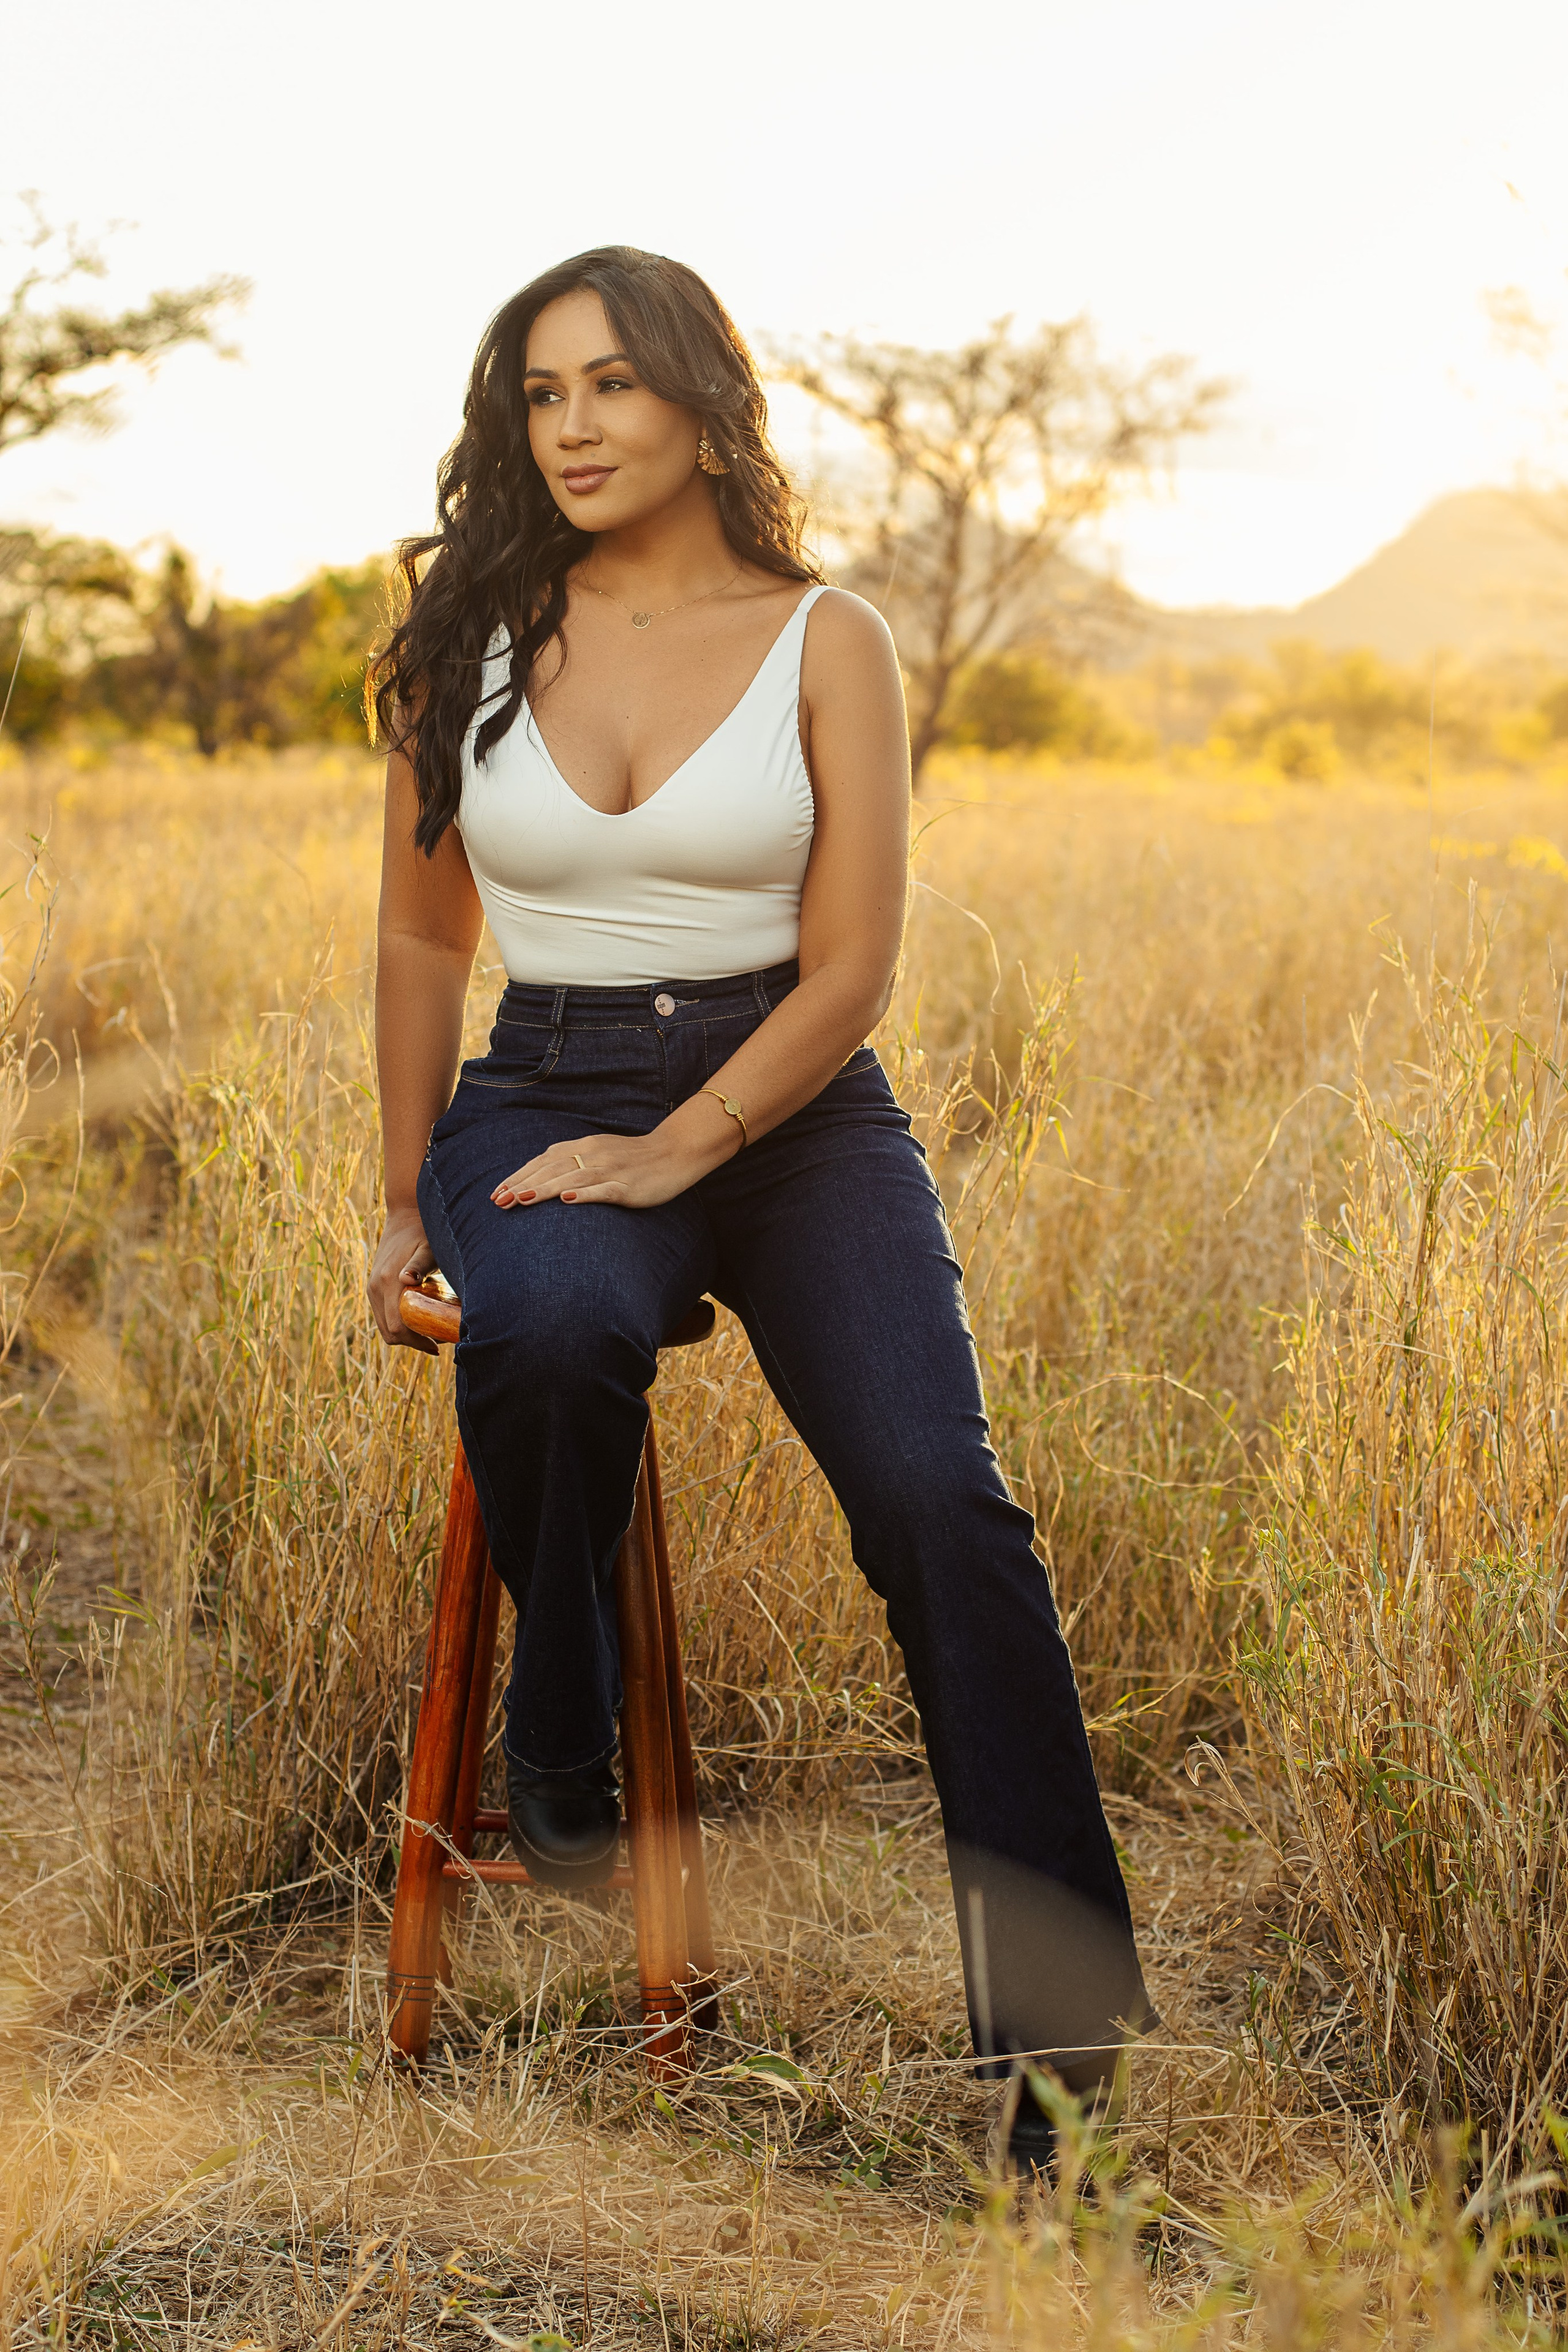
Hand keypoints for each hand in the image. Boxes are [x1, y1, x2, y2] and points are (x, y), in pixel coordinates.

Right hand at [367, 1205, 438, 1350]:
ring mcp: (372, 1288)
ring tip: (429, 1334)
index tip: (437, 1347)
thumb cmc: (424, 1232)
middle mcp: (375, 1288)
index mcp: (387, 1282)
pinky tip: (417, 1320)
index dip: (417, 1342)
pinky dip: (398, 1324)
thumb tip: (407, 1280)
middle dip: (412, 1342)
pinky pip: (382, 1315)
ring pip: (384, 1326)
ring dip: (405, 1335)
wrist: (405, 1214)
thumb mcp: (427, 1247)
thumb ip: (419, 1264)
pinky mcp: (373, 1287)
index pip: (397, 1328)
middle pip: (389, 1332)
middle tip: (436, 1343)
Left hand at [492, 1124, 727, 1211]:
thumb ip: (572, 1161)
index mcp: (583, 1146)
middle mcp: (592, 1155)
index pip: (543, 1161)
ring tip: (520, 1200)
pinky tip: (566, 1201)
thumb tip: (542, 1175)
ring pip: (571, 1179)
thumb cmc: (635, 1158)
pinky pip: (603, 1189)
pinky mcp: (628, 1186)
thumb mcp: (599, 1153)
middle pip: (551, 1169)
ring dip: (543, 1189)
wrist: (675, 1152)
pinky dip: (583, 1194)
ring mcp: (610, 1170)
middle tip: (498, 1202)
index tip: (496, 1193)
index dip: (518, 1176)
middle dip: (521, 1185)